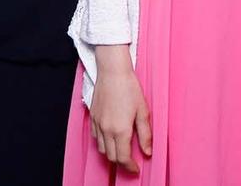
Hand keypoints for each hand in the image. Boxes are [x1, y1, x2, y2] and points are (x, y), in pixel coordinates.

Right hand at [88, 48, 150, 172]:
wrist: (112, 71)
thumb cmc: (129, 88)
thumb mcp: (143, 112)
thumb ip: (145, 135)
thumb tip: (147, 152)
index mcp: (120, 130)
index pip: (123, 158)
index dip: (130, 167)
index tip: (136, 169)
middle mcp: (106, 129)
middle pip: (111, 156)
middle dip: (121, 163)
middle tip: (131, 161)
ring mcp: (98, 123)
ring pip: (102, 148)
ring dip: (112, 153)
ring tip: (122, 150)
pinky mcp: (92, 116)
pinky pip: (95, 137)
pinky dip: (103, 142)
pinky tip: (111, 137)